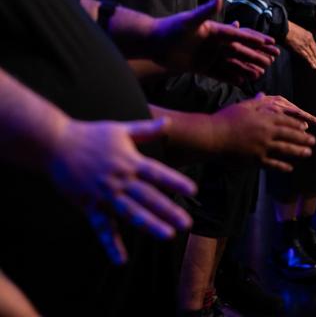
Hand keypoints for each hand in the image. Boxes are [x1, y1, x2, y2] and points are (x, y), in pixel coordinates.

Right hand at [49, 117, 196, 264]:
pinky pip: (102, 228)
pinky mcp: (90, 206)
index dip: (175, 181)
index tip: (193, 190)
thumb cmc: (90, 135)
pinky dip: (111, 244)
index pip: (157, 173)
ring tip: (167, 236)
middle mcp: (120, 180)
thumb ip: (146, 130)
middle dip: (168, 210)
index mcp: (130, 161)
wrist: (57, 145)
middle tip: (186, 224)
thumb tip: (168, 122)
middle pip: (148, 197)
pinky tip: (121, 259)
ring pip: (131, 213)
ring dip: (149, 225)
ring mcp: (105, 194)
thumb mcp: (121, 129)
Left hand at [153, 0, 278, 83]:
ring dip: (247, 66)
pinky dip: (231, 76)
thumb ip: (206, 10)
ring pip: (232, 62)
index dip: (256, 39)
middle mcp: (214, 43)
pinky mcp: (199, 66)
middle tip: (274, 57)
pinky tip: (243, 81)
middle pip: (240, 49)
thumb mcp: (190, 20)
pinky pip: (219, 73)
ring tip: (263, 72)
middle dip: (258, 53)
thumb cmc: (170, 28)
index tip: (271, 41)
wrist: (153, 42)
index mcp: (214, 31)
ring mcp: (208, 55)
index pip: (240, 35)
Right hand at [211, 93, 315, 171]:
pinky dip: (282, 166)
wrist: (214, 136)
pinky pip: (273, 164)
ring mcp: (262, 147)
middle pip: (289, 136)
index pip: (286, 122)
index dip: (297, 125)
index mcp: (264, 118)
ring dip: (298, 152)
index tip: (306, 128)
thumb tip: (265, 96)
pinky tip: (289, 168)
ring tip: (308, 153)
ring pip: (285, 150)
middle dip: (303, 139)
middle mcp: (267, 133)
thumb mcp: (243, 106)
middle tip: (313, 141)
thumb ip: (257, 103)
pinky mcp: (256, 160)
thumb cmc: (226, 119)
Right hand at [285, 20, 315, 71]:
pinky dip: (309, 60)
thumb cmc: (293, 29)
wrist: (285, 28)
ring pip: (310, 56)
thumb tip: (309, 47)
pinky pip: (304, 55)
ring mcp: (303, 45)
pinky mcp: (297, 48)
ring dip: (314, 62)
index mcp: (310, 37)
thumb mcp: (304, 32)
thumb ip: (307, 39)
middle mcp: (308, 41)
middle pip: (314, 53)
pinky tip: (312, 64)